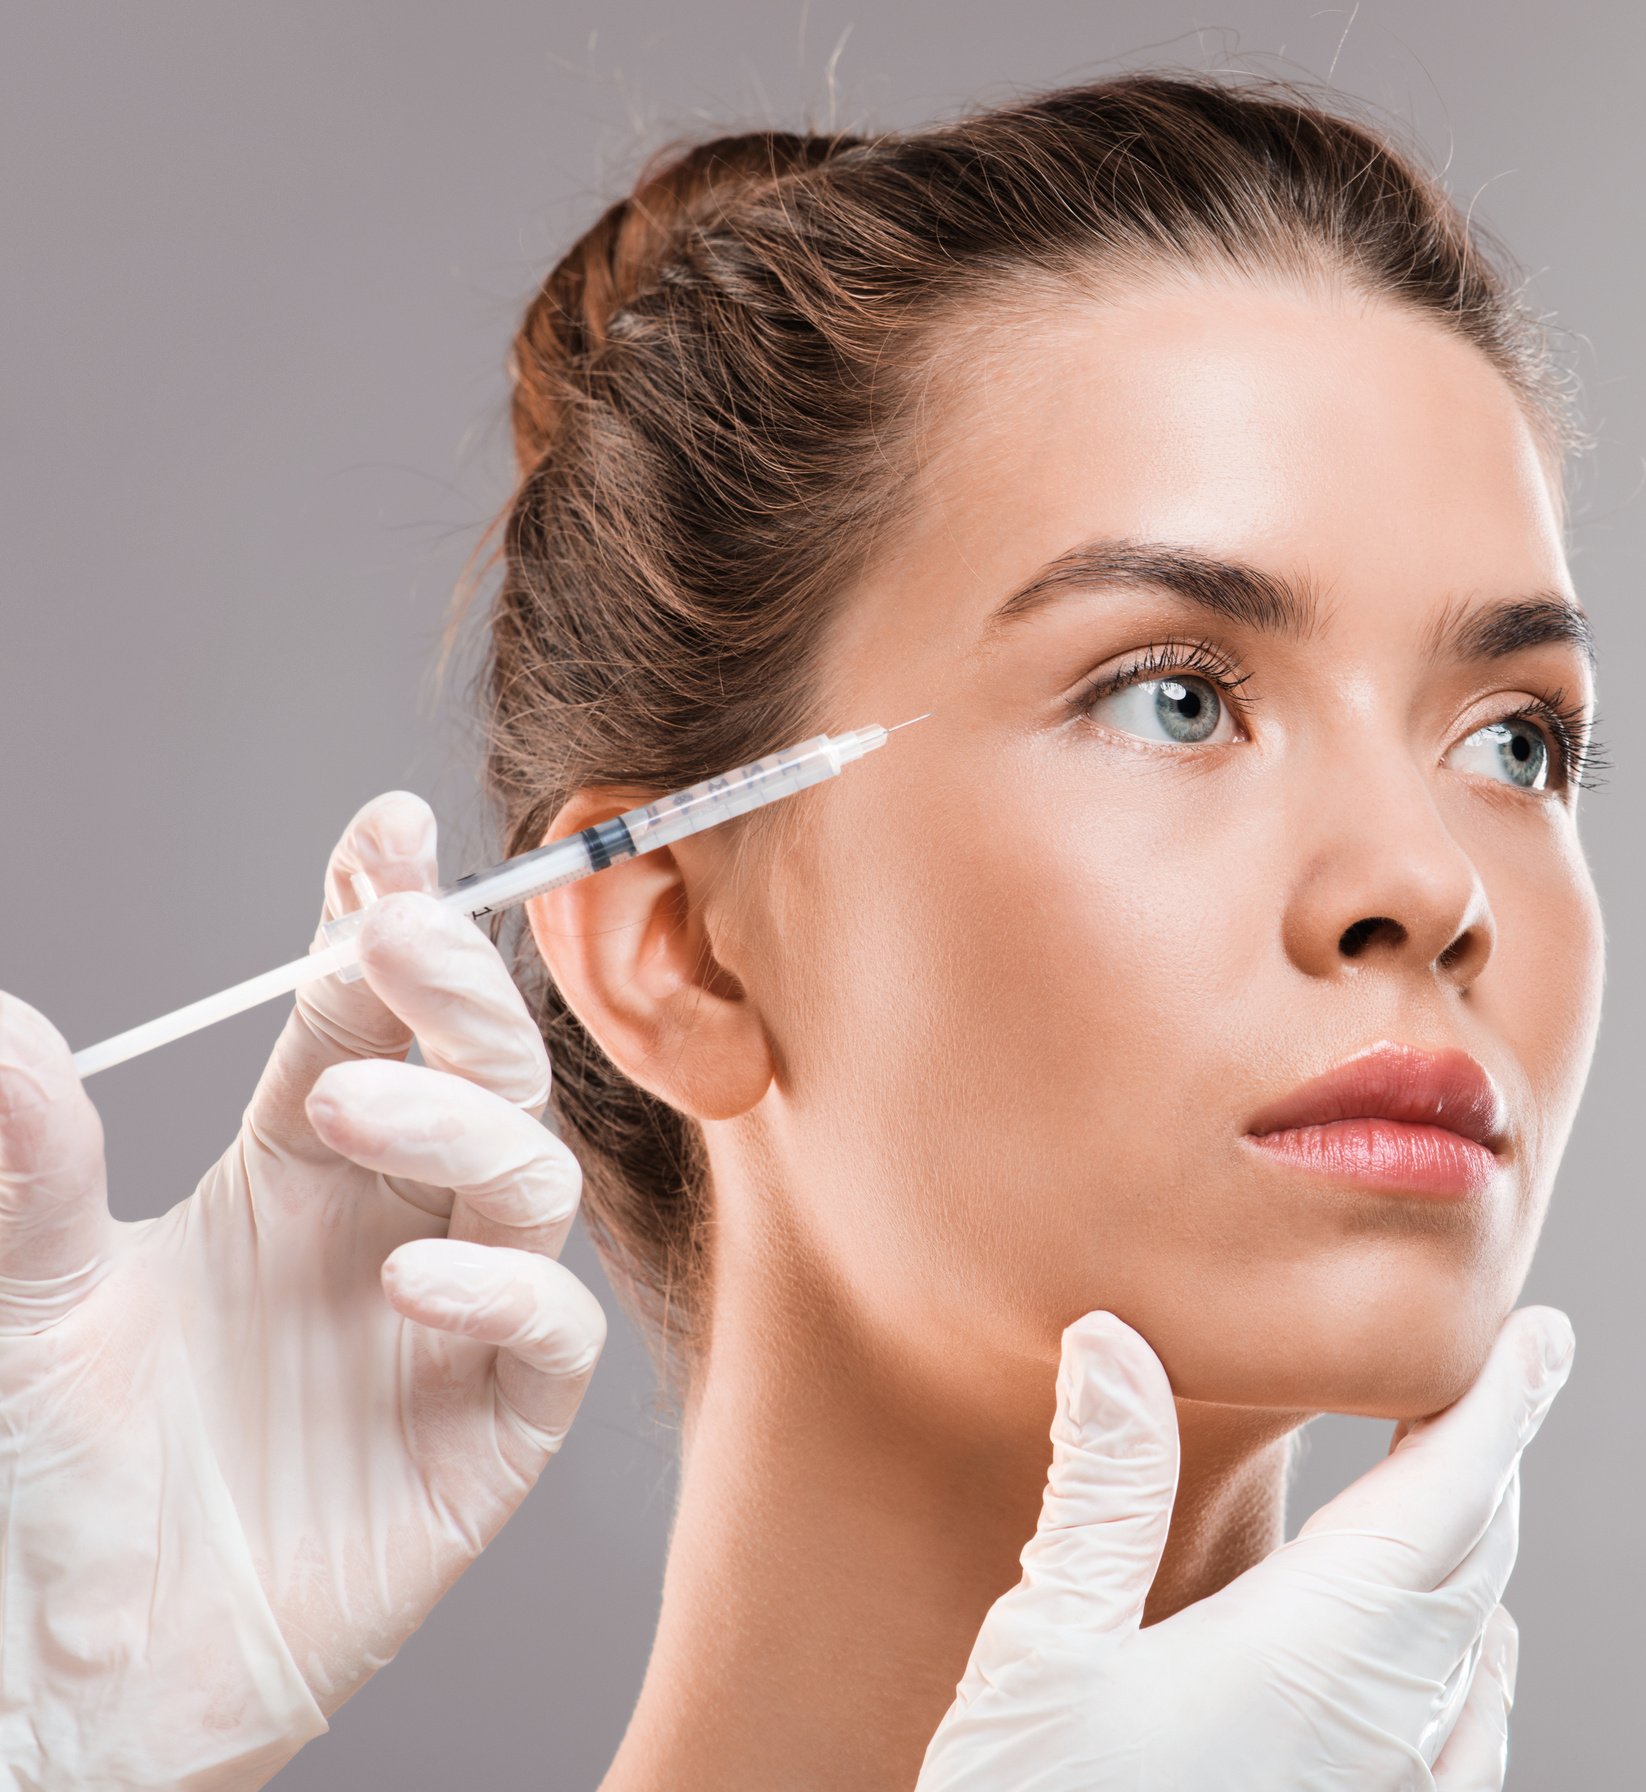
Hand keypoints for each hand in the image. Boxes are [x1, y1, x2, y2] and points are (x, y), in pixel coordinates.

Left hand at [0, 793, 606, 1790]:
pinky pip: (547, 1335)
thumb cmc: (46, 1484)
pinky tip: (409, 1281)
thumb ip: (30, 1166)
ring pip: (528, 1178)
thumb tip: (4, 1023)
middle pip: (476, 1072)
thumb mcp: (21, 1304)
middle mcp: (383, 1230)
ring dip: (465, 1122)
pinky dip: (501, 1290)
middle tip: (402, 938)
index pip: (361, 1015)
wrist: (69, 1677)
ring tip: (354, 1112)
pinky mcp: (488, 1436)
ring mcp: (448, 1327)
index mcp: (285, 1176)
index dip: (383, 922)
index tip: (382, 839)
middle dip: (454, 991)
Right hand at [918, 1305, 1571, 1791]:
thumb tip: (1115, 1340)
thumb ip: (1102, 1493)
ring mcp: (1384, 1790)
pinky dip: (1481, 1666)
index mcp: (1315, 1641)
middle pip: (1476, 1551)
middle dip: (1497, 1452)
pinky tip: (1472, 1655)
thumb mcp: (1045, 1649)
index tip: (1544, 1335)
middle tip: (1517, 1370)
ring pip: (1474, 1641)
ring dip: (1482, 1546)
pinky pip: (1468, 1741)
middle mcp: (1379, 1714)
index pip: (1449, 1487)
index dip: (1504, 1401)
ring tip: (1479, 1480)